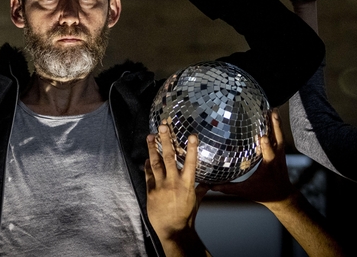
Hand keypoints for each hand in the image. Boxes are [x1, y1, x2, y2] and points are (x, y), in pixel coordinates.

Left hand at [145, 123, 207, 240]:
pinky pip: (148, 174)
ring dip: (152, 148)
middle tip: (163, 126)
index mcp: (187, 184)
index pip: (191, 162)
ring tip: (150, 136)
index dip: (192, 148)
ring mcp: (161, 185)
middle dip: (166, 140)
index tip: (192, 135)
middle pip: (169, 157)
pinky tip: (147, 157)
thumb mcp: (196, 201)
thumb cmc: (186, 216)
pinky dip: (147, 165)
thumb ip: (201, 189)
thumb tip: (209, 183)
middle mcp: (174, 182)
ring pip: (155, 162)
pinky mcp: (151, 190)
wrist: (172, 229)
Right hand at [211, 108, 295, 206]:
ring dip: (276, 122)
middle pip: (278, 140)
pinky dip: (277, 126)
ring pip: (280, 135)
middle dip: (275, 126)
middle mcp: (277, 158)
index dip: (266, 145)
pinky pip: (279, 136)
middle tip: (272, 112)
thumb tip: (211, 185)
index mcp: (269, 166)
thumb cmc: (264, 194)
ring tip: (272, 109)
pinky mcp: (280, 152)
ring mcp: (280, 154)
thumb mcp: (246, 192)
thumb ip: (229, 188)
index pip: (268, 155)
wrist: (283, 196)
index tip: (263, 136)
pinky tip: (272, 117)